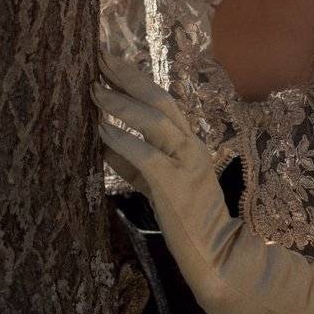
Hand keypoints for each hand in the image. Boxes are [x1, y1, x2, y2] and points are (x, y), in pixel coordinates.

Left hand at [91, 52, 254, 313]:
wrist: (216, 255)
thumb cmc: (187, 221)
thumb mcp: (156, 185)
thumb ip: (134, 164)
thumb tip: (104, 143)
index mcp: (189, 142)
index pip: (163, 101)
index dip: (136, 79)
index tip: (111, 62)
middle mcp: (191, 144)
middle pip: (161, 100)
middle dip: (130, 77)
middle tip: (102, 59)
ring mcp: (187, 162)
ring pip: (156, 121)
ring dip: (123, 104)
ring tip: (97, 91)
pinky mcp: (176, 184)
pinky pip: (146, 155)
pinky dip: (123, 140)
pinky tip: (103, 131)